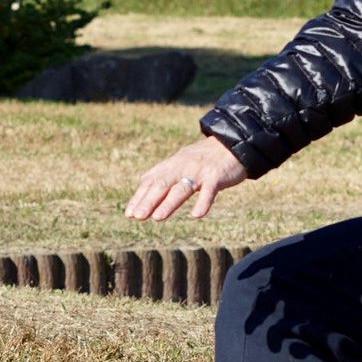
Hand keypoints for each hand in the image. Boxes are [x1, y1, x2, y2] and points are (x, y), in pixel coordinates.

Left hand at [127, 135, 246, 220]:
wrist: (232, 143)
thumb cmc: (203, 158)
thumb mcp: (180, 163)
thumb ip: (164, 176)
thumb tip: (143, 193)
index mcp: (172, 165)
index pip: (151, 180)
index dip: (140, 197)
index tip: (129, 213)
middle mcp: (182, 167)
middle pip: (163, 184)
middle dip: (149, 201)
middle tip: (138, 217)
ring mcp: (199, 171)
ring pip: (182, 188)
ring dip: (169, 204)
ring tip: (157, 218)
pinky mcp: (217, 176)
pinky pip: (209, 190)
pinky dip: (203, 202)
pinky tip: (197, 215)